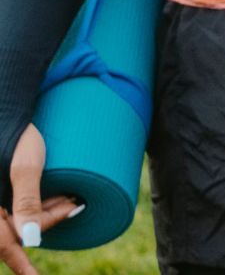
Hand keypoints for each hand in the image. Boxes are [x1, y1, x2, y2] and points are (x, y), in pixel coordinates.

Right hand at [2, 126, 81, 274]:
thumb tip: (30, 242)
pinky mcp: (3, 190)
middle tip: (73, 205)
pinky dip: (37, 207)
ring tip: (71, 198)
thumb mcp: (25, 167)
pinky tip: (58, 199)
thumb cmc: (15, 134)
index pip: (3, 244)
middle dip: (45, 223)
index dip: (21, 265)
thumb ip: (27, 202)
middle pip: (13, 232)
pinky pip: (16, 209)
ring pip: (16, 220)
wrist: (8, 109)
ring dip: (44, 215)